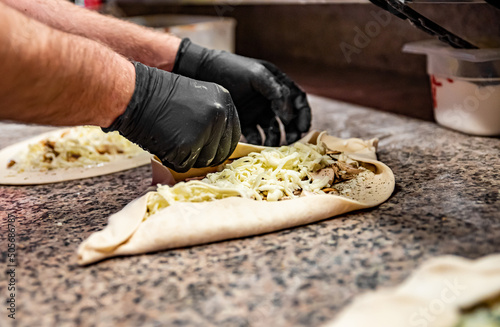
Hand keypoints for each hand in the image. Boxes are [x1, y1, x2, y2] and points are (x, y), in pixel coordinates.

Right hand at [104, 62, 240, 172]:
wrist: (134, 93)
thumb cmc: (158, 97)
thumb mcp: (196, 100)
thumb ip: (211, 120)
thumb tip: (218, 148)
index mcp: (223, 101)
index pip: (233, 135)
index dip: (219, 145)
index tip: (207, 148)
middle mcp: (219, 115)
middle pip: (221, 152)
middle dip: (204, 155)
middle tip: (185, 147)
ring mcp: (205, 130)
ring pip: (204, 161)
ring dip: (188, 158)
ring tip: (171, 140)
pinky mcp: (188, 146)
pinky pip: (185, 165)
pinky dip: (173, 160)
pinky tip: (163, 143)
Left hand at [172, 38, 310, 145]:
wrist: (202, 72)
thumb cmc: (231, 69)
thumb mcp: (256, 75)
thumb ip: (276, 92)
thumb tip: (289, 115)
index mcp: (277, 83)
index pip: (297, 99)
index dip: (303, 114)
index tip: (303, 128)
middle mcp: (269, 98)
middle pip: (288, 118)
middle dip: (292, 130)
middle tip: (291, 140)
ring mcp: (257, 111)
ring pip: (273, 128)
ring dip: (276, 138)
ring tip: (273, 145)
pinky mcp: (244, 120)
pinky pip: (255, 134)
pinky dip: (258, 141)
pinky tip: (258, 145)